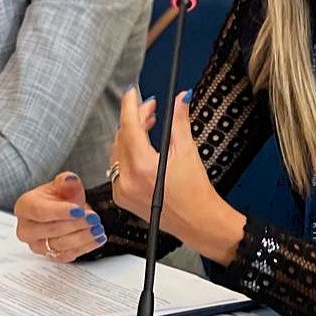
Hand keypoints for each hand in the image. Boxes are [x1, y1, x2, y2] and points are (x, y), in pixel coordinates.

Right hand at [14, 171, 104, 261]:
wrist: (61, 211)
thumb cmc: (57, 198)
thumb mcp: (62, 185)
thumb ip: (66, 181)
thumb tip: (70, 180)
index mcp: (25, 207)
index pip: (40, 211)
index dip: (60, 212)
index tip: (79, 210)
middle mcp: (27, 229)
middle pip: (50, 230)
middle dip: (75, 224)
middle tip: (94, 219)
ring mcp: (37, 245)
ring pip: (59, 245)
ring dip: (82, 237)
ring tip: (98, 228)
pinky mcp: (50, 256)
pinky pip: (67, 256)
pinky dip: (85, 247)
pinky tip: (97, 239)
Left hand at [110, 88, 241, 261]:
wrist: (198, 222)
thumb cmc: (195, 193)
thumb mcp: (188, 151)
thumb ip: (179, 121)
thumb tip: (180, 98)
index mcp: (143, 167)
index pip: (129, 126)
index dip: (130, 106)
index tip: (132, 93)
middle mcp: (128, 180)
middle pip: (122, 137)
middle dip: (135, 119)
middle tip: (151, 109)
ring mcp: (122, 190)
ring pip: (117, 151)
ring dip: (130, 135)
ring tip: (147, 126)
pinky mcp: (121, 197)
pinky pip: (117, 167)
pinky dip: (127, 153)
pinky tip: (140, 148)